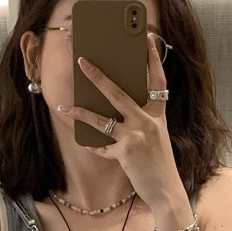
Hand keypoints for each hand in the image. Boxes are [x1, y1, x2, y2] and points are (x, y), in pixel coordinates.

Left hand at [58, 33, 187, 219]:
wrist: (167, 191)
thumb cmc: (159, 162)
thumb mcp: (157, 135)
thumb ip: (144, 119)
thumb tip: (120, 105)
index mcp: (158, 115)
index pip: (158, 81)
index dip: (153, 59)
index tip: (148, 39)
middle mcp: (148, 122)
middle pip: (119, 93)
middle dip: (98, 76)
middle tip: (83, 61)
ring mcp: (136, 137)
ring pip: (102, 120)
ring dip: (80, 112)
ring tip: (64, 106)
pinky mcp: (125, 154)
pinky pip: (101, 146)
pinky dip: (92, 145)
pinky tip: (82, 141)